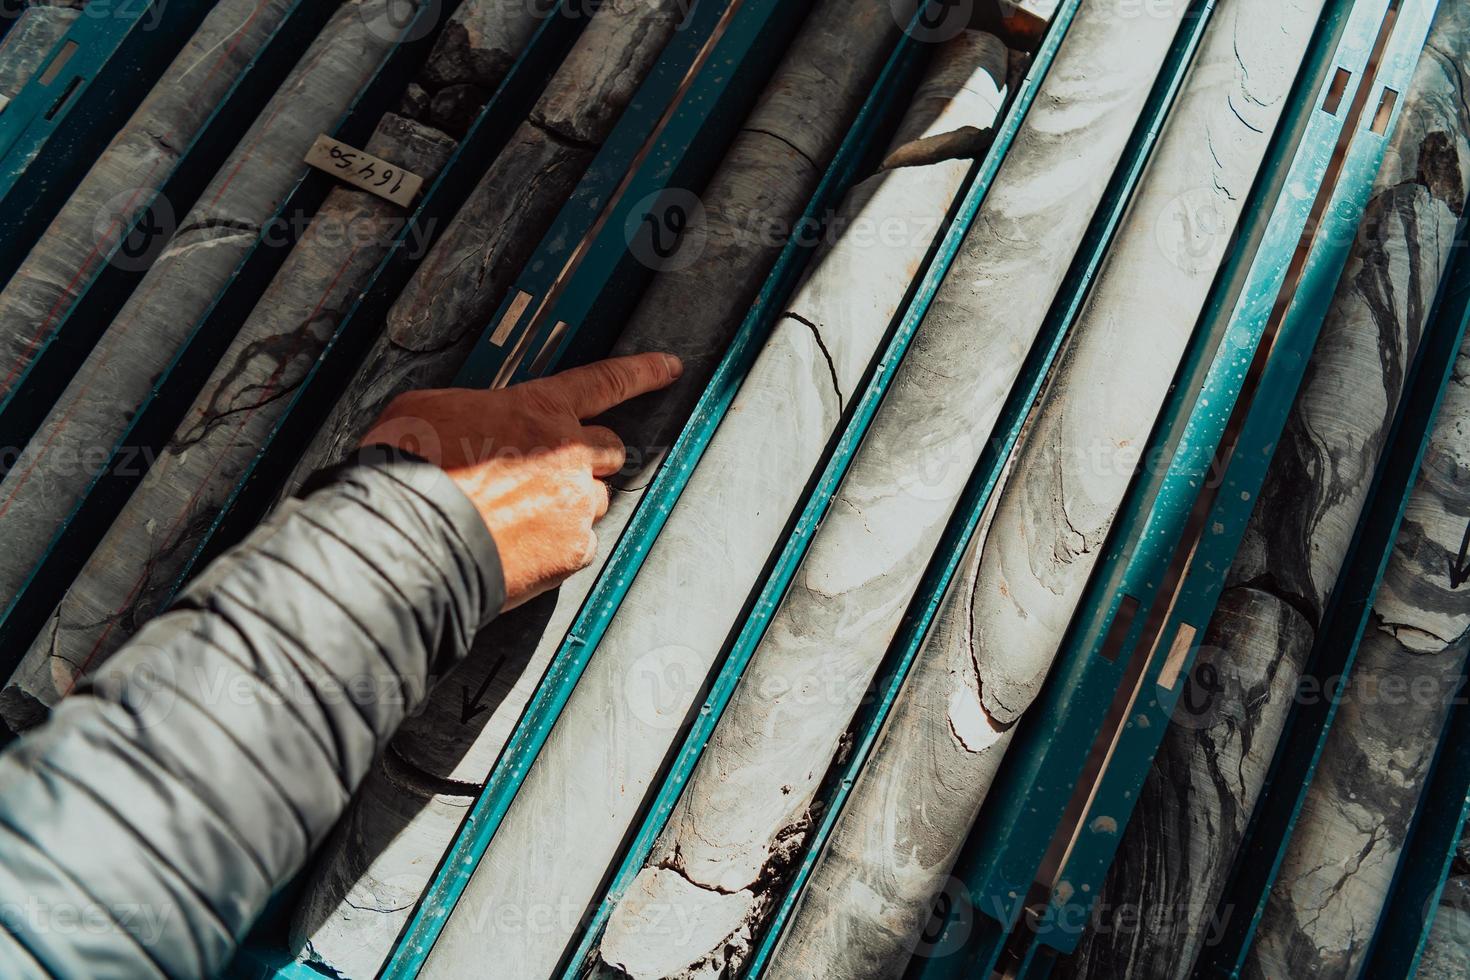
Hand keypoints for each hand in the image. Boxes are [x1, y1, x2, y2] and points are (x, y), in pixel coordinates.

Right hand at [361, 352, 681, 609]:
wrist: (413, 534)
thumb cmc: (412, 469)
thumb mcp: (431, 408)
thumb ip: (471, 409)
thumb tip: (465, 421)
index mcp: (537, 409)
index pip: (604, 381)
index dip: (641, 372)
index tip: (668, 367)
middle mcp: (567, 453)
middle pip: (609, 449)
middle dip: (587, 459)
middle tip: (549, 475)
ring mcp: (574, 504)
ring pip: (592, 501)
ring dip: (568, 506)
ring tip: (520, 519)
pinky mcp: (572, 551)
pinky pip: (577, 546)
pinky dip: (555, 549)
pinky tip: (519, 549)